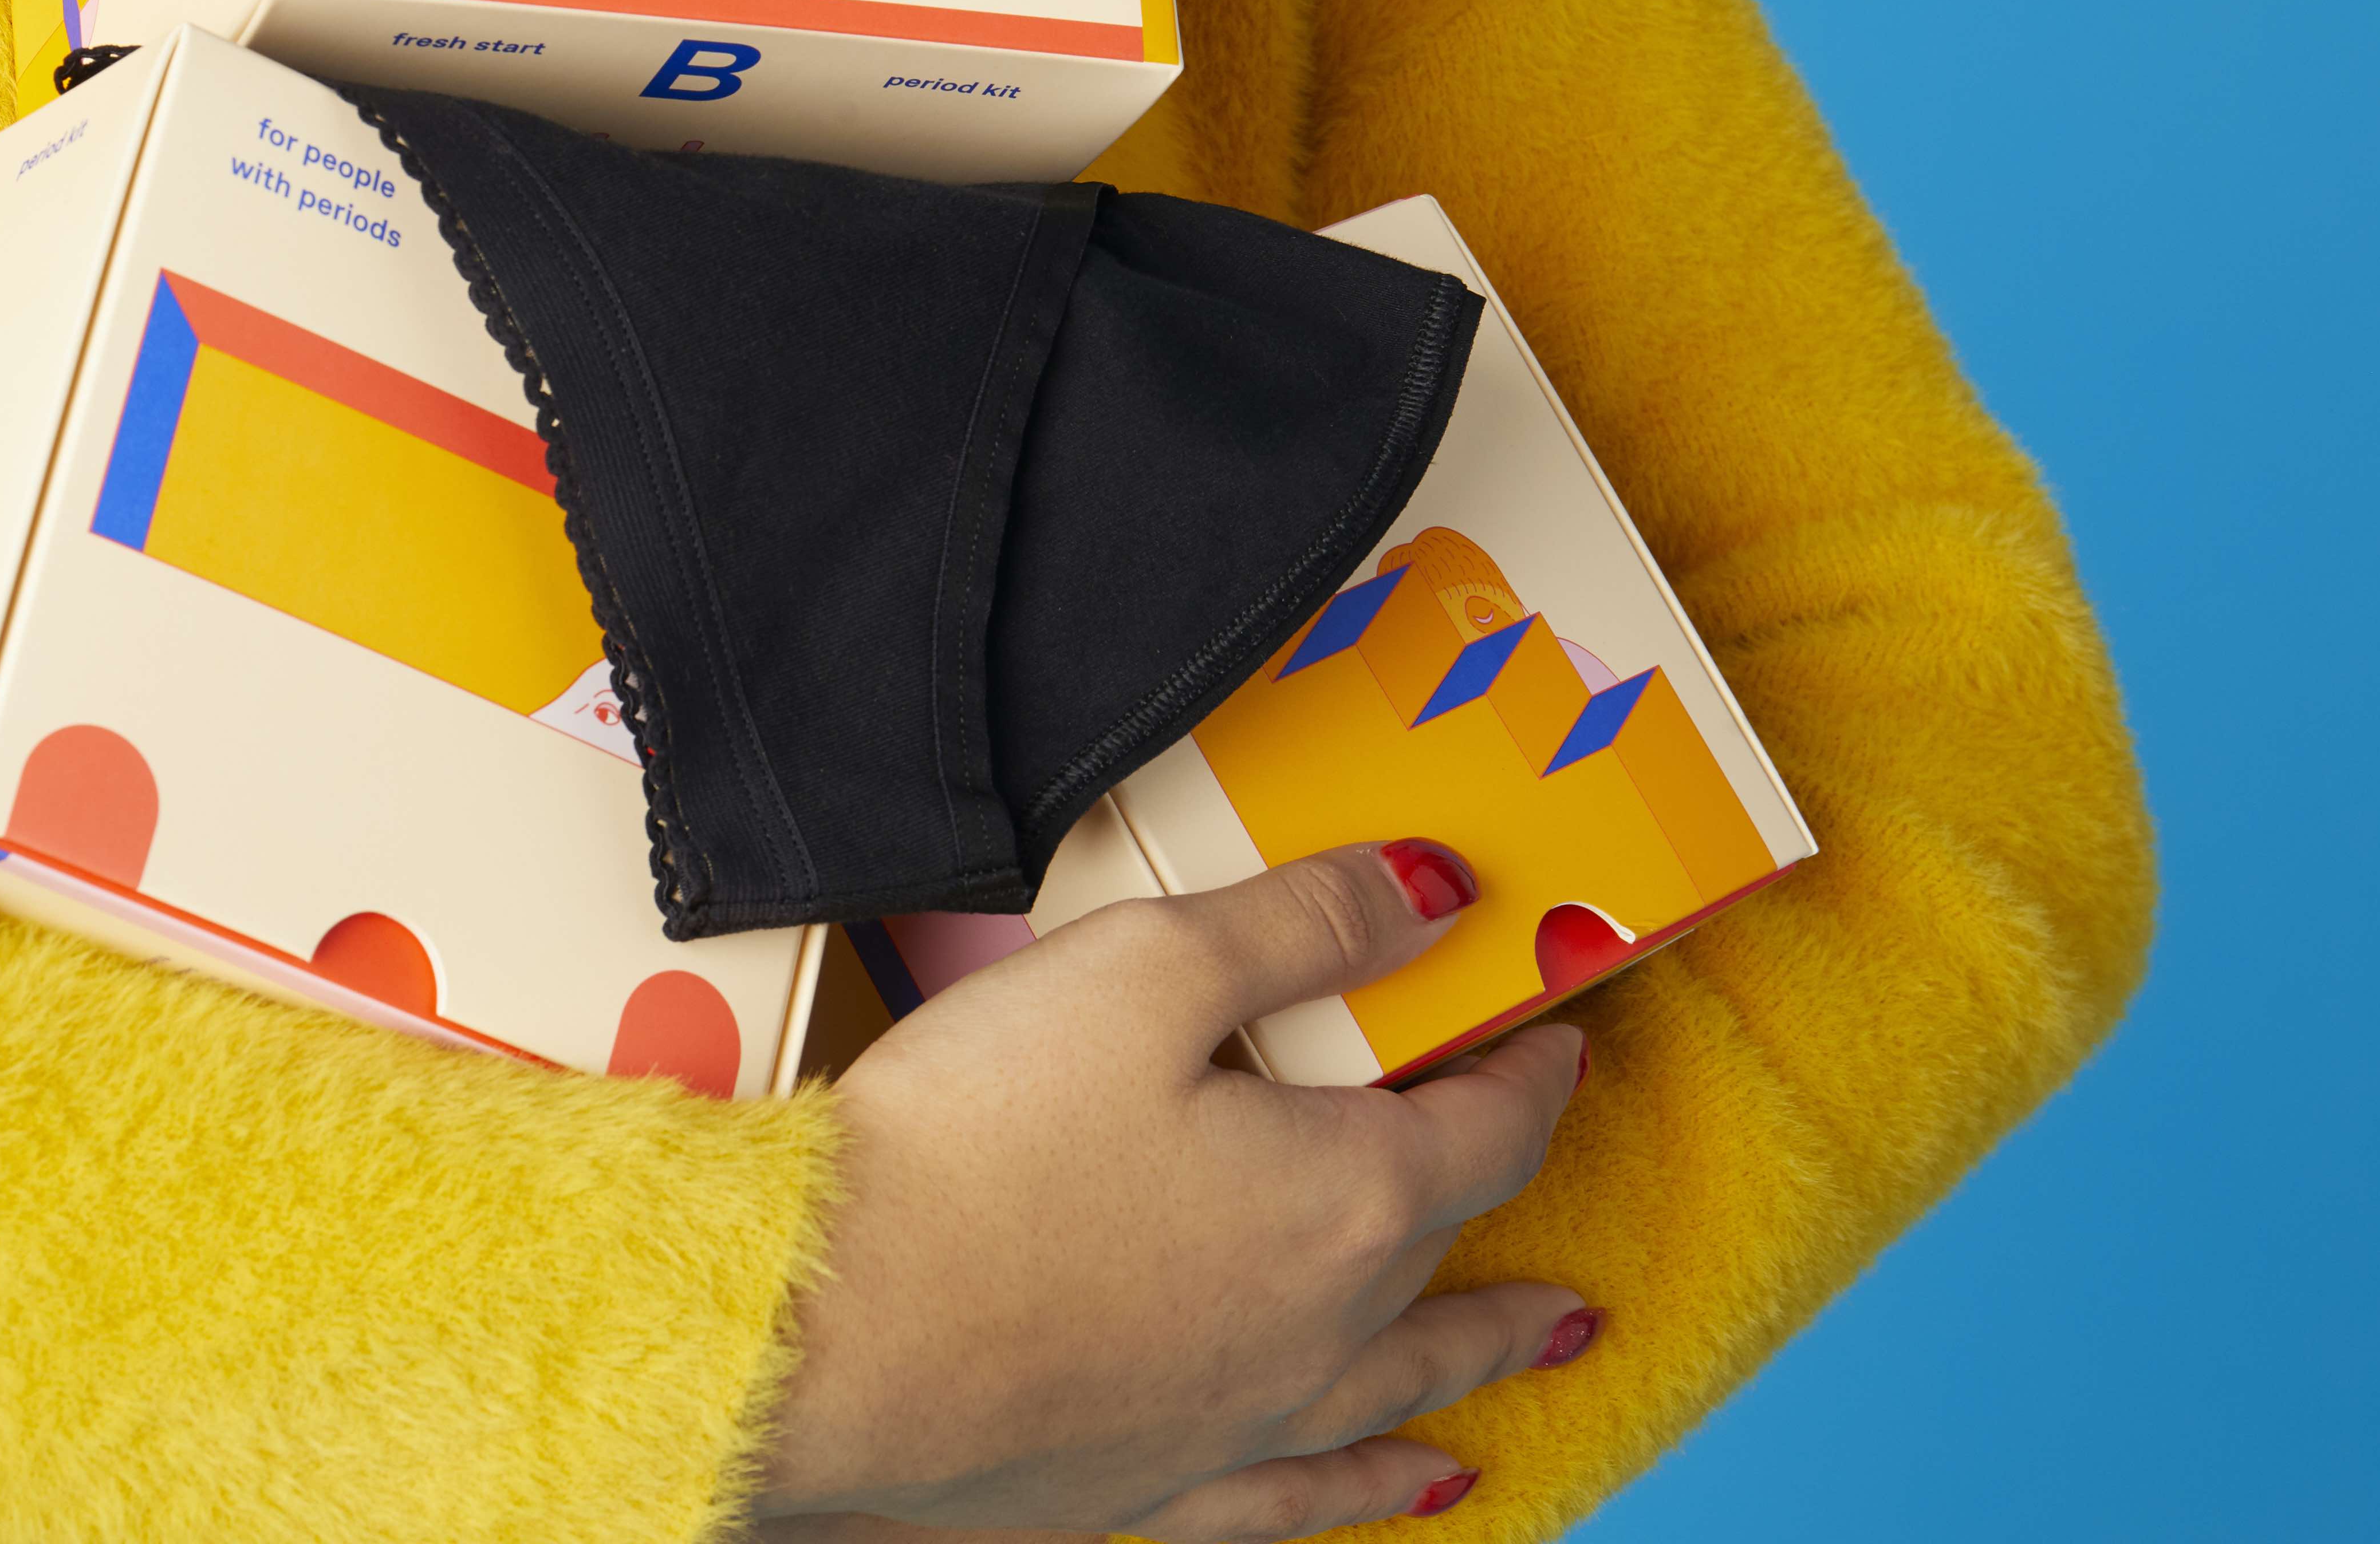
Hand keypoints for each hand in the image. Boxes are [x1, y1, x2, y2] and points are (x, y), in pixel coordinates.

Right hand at [757, 842, 1595, 1536]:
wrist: (825, 1325)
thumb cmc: (975, 1140)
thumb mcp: (1143, 966)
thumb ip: (1300, 923)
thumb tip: (1430, 895)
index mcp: (1342, 1198)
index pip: (1485, 1129)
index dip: (1528, 1071)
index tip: (1551, 1034)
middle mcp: (1321, 1329)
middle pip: (1443, 1240)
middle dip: (1492, 1175)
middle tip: (1525, 1135)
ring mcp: (1241, 1421)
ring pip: (1403, 1383)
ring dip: (1486, 1349)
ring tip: (1554, 1335)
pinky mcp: (1154, 1482)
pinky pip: (1306, 1498)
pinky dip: (1377, 1487)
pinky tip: (1415, 1484)